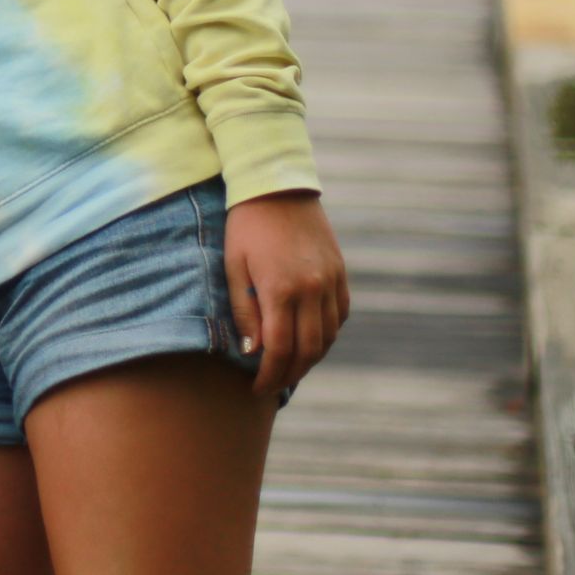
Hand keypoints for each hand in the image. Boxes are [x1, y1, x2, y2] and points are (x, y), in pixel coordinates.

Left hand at [225, 190, 347, 395]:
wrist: (276, 187)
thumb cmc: (246, 227)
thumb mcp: (234, 267)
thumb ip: (244, 313)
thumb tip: (252, 353)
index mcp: (281, 289)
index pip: (280, 349)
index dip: (270, 375)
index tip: (257, 388)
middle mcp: (312, 288)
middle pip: (309, 350)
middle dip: (290, 374)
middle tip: (273, 385)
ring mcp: (331, 280)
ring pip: (329, 336)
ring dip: (311, 358)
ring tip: (290, 367)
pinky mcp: (340, 272)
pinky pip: (340, 314)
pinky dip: (327, 333)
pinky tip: (311, 339)